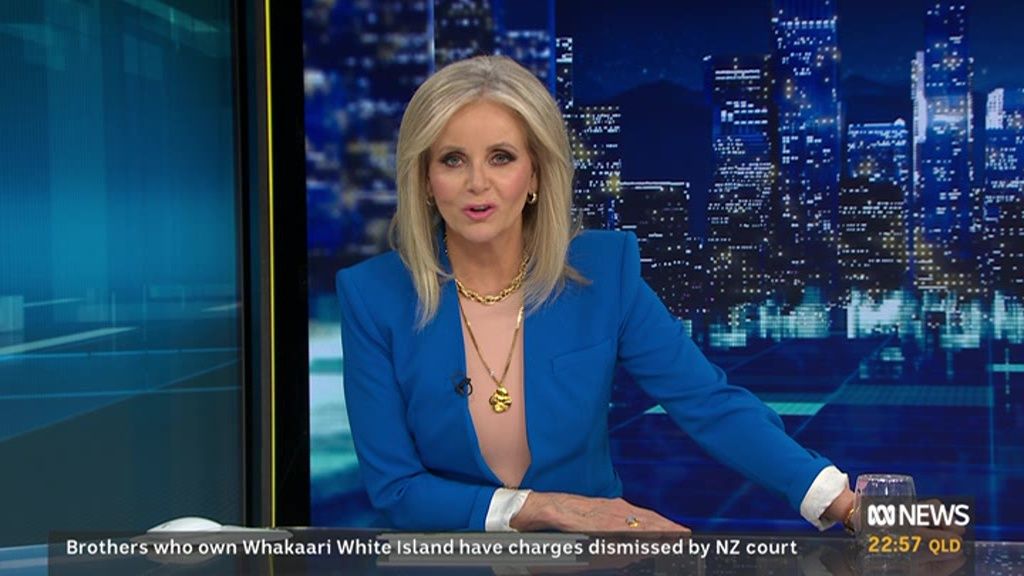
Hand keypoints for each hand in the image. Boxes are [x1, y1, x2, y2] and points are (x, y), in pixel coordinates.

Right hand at [510, 492, 690, 532]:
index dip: (665, 525)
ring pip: (633, 524)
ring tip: (671, 537)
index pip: (645, 517)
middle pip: (645, 519)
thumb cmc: (566, 518)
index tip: (683, 533)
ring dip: (653, 531)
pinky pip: (612, 531)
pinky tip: (640, 543)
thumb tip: (636, 551)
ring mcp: (602, 514)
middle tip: (686, 536)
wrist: (540, 507)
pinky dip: (628, 537)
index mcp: (614, 509)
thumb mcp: (594, 529)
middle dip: (667, 528)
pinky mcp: (590, 521)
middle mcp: (611, 509)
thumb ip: (613, 539)